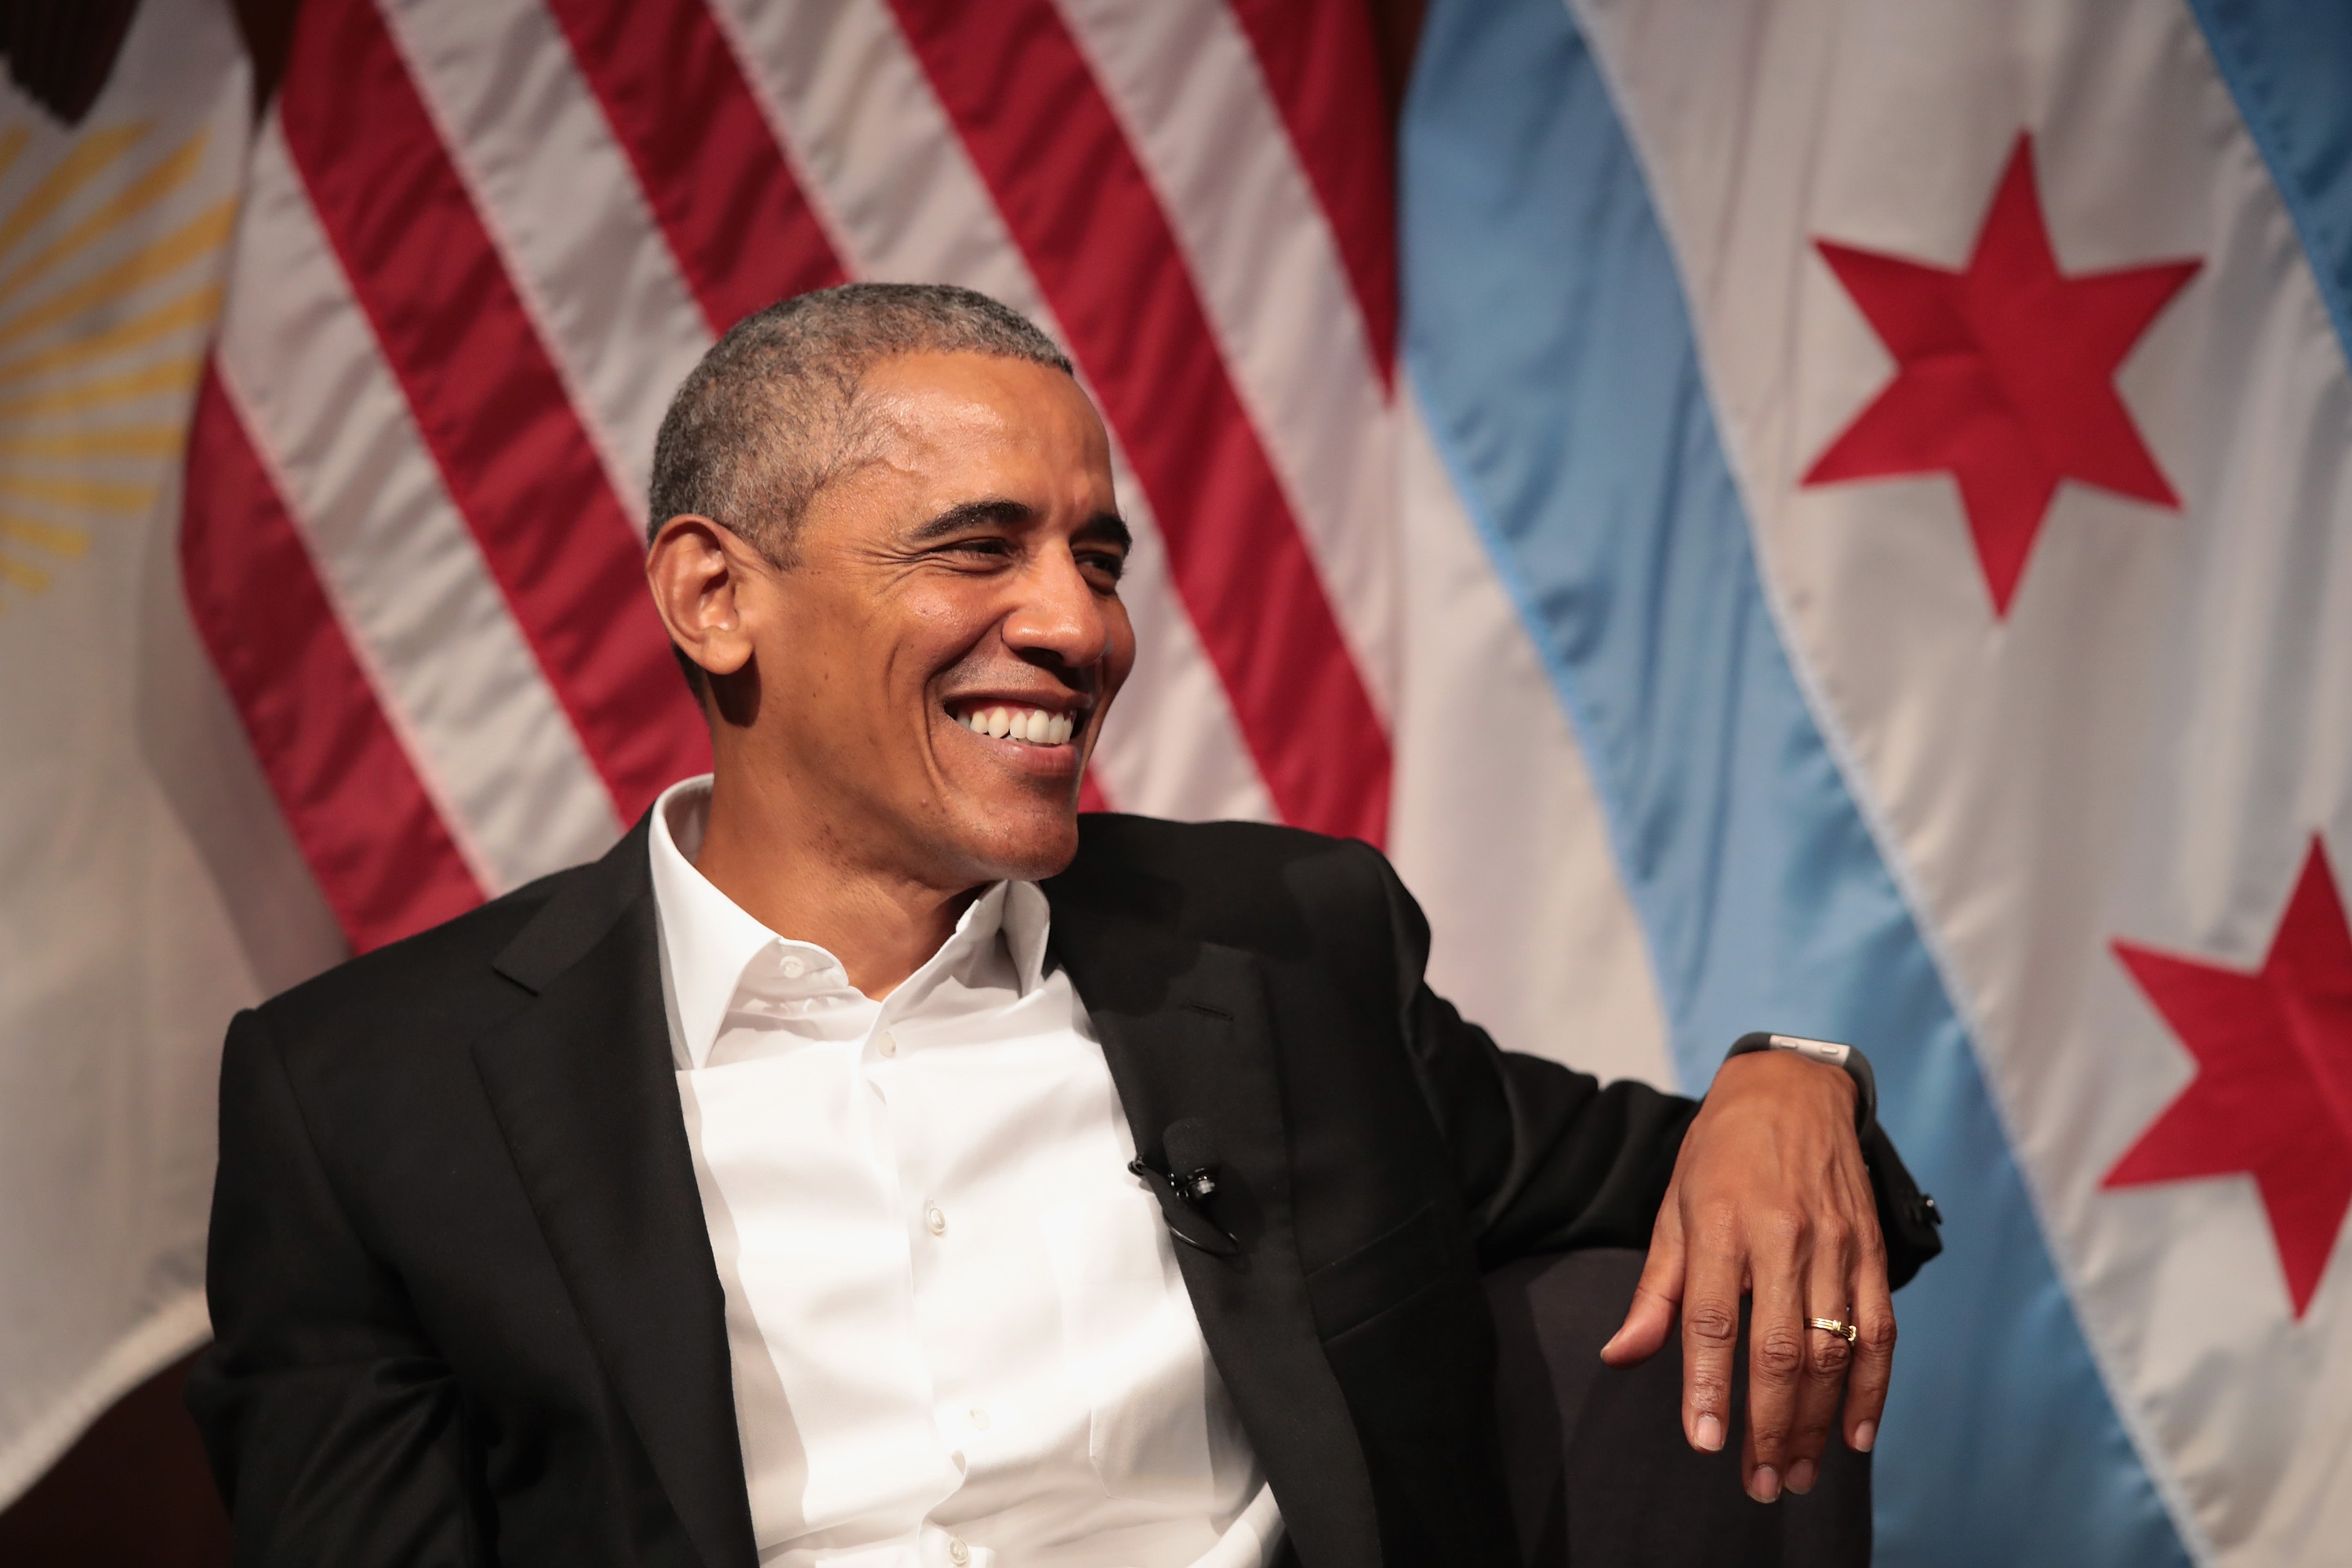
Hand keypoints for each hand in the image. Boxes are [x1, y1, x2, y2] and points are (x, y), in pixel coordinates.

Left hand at [1598, 1049, 1893, 1502]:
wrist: (1793, 1087)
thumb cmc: (1721, 1153)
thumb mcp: (1674, 1208)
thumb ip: (1656, 1292)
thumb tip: (1620, 1356)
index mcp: (1721, 1223)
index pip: (1712, 1320)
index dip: (1708, 1385)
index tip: (1706, 1443)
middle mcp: (1783, 1236)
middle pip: (1780, 1348)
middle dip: (1769, 1425)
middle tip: (1760, 1482)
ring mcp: (1836, 1244)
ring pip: (1833, 1349)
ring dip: (1817, 1421)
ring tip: (1797, 1472)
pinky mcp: (1873, 1251)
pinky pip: (1879, 1331)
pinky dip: (1871, 1389)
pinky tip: (1855, 1435)